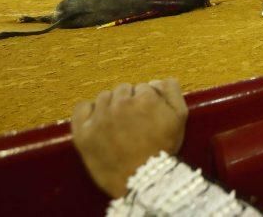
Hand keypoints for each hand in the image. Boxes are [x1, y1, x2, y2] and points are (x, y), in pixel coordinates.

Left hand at [71, 78, 187, 198]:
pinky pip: (82, 108)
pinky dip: (89, 111)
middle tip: (134, 120)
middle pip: (123, 90)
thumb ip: (172, 91)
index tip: (148, 115)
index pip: (144, 87)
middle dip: (130, 101)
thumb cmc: (163, 149)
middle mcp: (121, 103)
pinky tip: (97, 121)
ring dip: (112, 106)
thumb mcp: (180, 118)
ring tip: (118, 124)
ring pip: (104, 97)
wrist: (143, 181)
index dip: (148, 101)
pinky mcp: (83, 132)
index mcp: (145, 98)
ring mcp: (100, 117)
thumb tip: (155, 81)